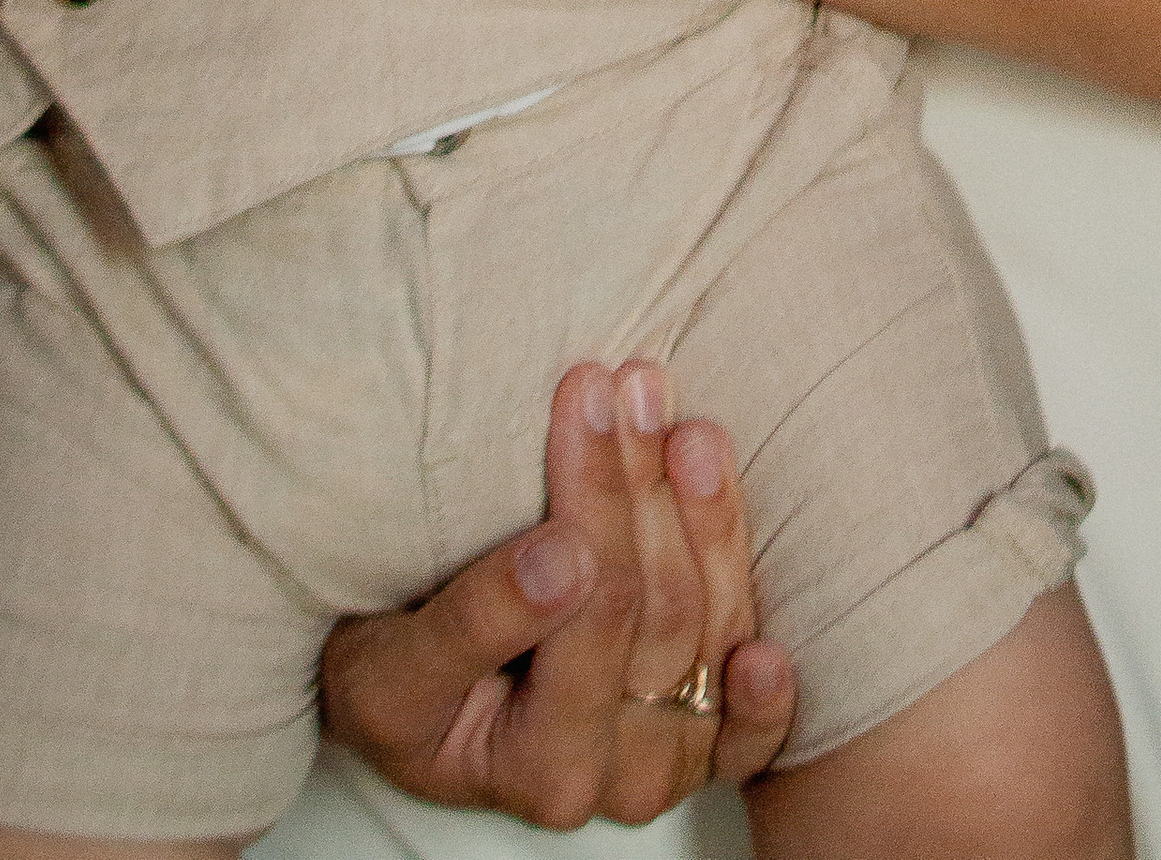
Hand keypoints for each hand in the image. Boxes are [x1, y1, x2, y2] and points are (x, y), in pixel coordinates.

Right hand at [321, 358, 794, 820]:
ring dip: (708, 520)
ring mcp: (665, 765)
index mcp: (538, 767)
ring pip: (713, 634)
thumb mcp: (392, 664)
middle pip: (659, 613)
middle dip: (644, 484)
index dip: (596, 494)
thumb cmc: (390, 675)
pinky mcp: (704, 750)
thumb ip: (473, 620)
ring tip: (687, 420)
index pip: (594, 607)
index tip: (584, 391)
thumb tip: (560, 556)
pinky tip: (771, 642)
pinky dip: (768, 687)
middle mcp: (612, 779)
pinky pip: (754, 728)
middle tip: (633, 380)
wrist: (414, 705)